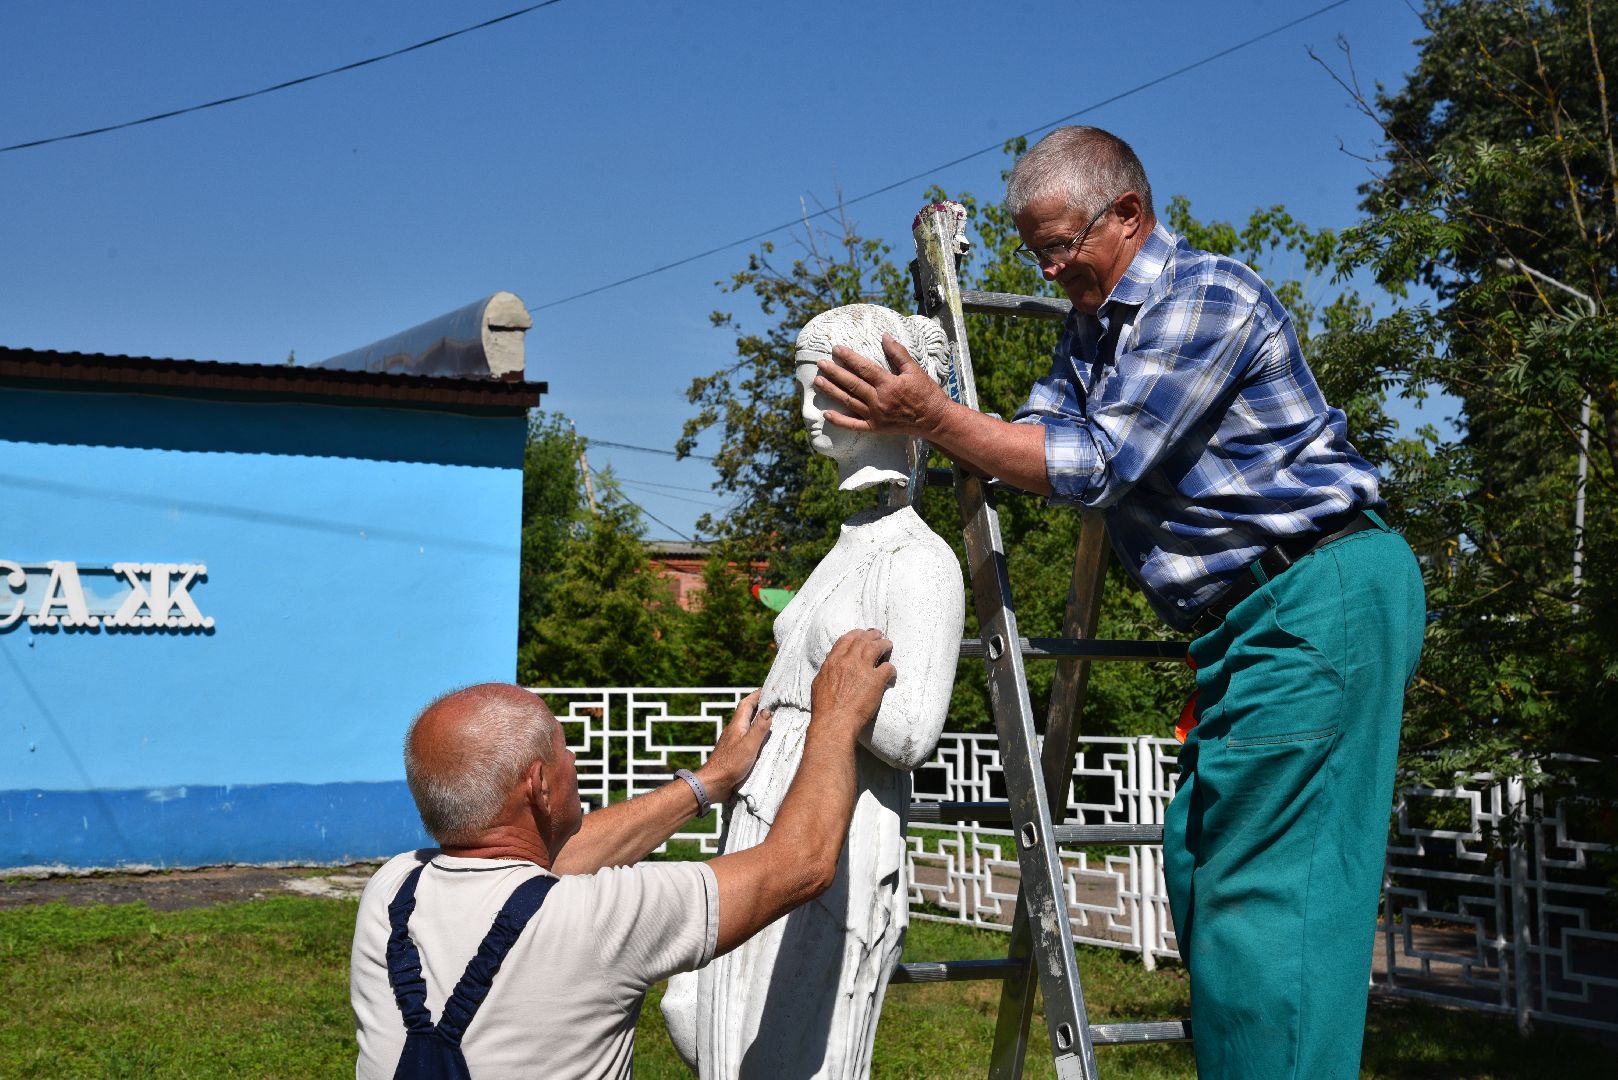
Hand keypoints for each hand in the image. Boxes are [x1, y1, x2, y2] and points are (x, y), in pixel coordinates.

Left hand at [696, 690, 772, 803]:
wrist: (714, 784)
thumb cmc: (730, 764)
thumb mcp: (749, 745)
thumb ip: (759, 728)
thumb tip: (768, 711)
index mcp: (737, 725)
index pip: (746, 704)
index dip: (756, 695)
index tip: (768, 690)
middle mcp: (734, 731)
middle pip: (746, 714)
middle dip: (759, 706)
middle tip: (774, 704)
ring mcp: (733, 743)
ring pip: (746, 727)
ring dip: (758, 721)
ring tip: (772, 721)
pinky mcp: (734, 754)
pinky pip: (747, 739)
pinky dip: (756, 736)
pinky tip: (763, 744)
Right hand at [810, 628, 896, 738]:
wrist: (834, 722)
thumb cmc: (824, 707)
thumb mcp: (819, 682)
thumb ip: (827, 669)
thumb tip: (830, 660)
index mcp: (833, 661)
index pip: (847, 639)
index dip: (857, 634)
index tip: (863, 634)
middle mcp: (848, 661)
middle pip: (864, 639)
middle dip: (873, 635)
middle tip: (879, 636)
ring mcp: (863, 669)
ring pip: (877, 647)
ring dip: (885, 645)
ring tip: (889, 646)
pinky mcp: (876, 681)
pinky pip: (888, 668)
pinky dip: (891, 669)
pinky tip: (891, 673)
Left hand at [815, 335, 950, 437]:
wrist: (935, 420)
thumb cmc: (927, 393)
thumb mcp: (915, 370)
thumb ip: (898, 353)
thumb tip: (884, 336)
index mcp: (889, 384)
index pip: (864, 368)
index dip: (848, 357)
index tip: (836, 349)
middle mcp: (879, 400)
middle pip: (852, 384)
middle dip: (834, 372)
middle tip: (820, 363)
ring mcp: (875, 416)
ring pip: (849, 402)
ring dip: (832, 391)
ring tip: (817, 381)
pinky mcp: (875, 428)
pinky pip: (853, 425)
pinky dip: (839, 421)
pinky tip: (825, 414)